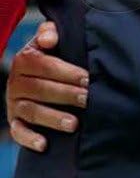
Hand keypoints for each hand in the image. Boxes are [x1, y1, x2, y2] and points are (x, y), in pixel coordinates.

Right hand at [7, 20, 86, 151]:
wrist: (39, 74)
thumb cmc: (53, 56)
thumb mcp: (50, 41)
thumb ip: (50, 33)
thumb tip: (50, 38)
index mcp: (24, 60)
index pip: (42, 65)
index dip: (65, 72)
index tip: (87, 78)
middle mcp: (15, 82)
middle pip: (39, 89)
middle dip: (65, 95)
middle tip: (87, 99)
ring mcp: (14, 103)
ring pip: (31, 111)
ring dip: (52, 118)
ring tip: (74, 124)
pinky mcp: (15, 121)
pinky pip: (18, 132)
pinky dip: (29, 138)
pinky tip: (44, 145)